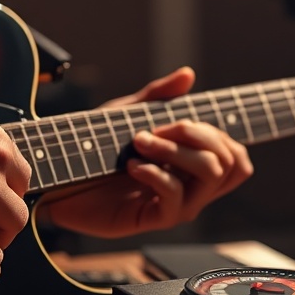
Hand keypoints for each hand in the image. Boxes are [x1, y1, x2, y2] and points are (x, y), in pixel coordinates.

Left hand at [38, 68, 252, 237]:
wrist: (57, 174)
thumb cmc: (92, 147)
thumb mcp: (127, 114)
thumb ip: (158, 96)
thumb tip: (188, 75)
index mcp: (189, 165)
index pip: (236, 158)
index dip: (219, 135)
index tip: (180, 122)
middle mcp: (189, 187)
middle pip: (228, 163)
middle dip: (197, 135)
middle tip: (155, 129)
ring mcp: (174, 206)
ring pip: (208, 177)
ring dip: (175, 151)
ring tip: (140, 143)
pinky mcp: (151, 219)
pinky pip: (176, 198)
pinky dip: (156, 173)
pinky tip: (131, 165)